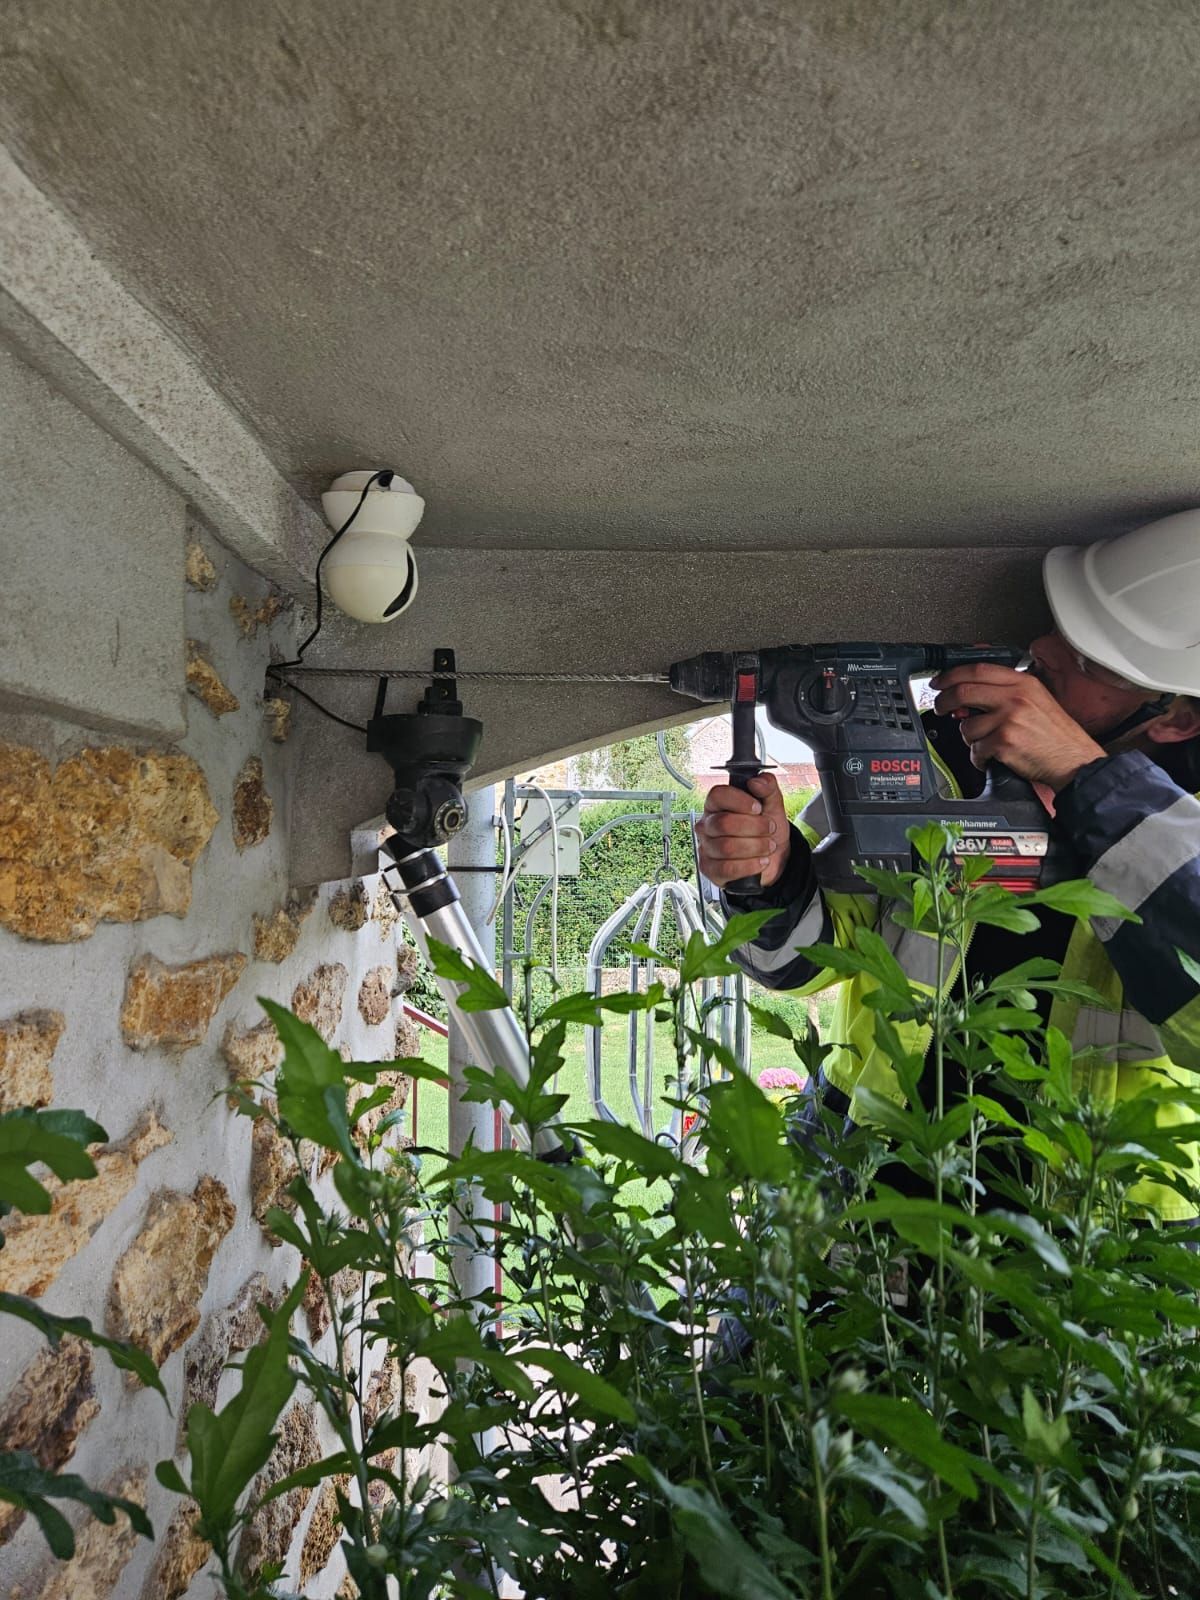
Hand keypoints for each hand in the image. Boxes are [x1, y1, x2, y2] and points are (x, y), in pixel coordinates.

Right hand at [694, 773, 790, 888]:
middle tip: (769, 829)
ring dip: (755, 847)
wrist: (775, 857)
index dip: (740, 801)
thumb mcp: (773, 805)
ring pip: (727, 847)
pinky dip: (750, 865)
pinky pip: (727, 868)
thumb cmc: (768, 830)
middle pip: (724, 823)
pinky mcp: (710, 869)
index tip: (758, 808)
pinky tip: (760, 861)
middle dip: (755, 827)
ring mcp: (706, 847)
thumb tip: (757, 781)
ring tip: (768, 846)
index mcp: (717, 805)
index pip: (717, 795)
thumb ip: (768, 787)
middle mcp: (707, 825)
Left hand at [931, 664, 1106, 790]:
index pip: (978, 670)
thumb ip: (1005, 693)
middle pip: (963, 691)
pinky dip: (979, 758)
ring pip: (967, 725)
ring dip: (969, 738)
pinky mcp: (1004, 742)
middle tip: (940, 708)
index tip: (939, 683)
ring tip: (986, 743)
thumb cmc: (1056, 735)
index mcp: (1023, 683)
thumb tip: (967, 696)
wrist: (1073, 760)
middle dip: (944, 702)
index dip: (951, 675)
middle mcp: (1015, 697)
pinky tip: (992, 758)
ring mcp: (1009, 719)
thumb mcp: (1036, 700)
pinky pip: (975, 749)